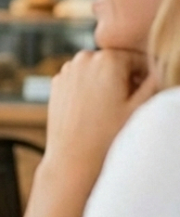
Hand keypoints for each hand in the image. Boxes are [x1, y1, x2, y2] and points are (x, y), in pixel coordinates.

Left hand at [43, 49, 156, 188]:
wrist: (74, 158)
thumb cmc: (109, 136)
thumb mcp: (142, 106)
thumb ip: (156, 79)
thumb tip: (161, 66)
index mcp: (108, 59)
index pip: (138, 58)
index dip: (145, 77)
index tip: (144, 96)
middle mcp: (84, 58)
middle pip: (116, 62)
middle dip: (125, 79)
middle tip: (126, 105)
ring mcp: (67, 70)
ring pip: (97, 71)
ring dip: (106, 83)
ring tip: (110, 109)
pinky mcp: (56, 83)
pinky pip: (80, 80)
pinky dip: (88, 89)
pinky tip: (93, 111)